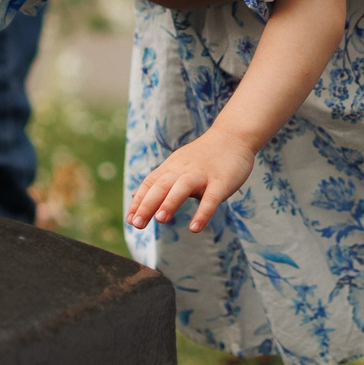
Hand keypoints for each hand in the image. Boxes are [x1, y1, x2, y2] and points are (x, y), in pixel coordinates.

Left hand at [127, 130, 256, 233]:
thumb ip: (157, 182)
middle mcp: (183, 170)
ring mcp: (202, 175)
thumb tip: (135, 198)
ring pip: (182, 186)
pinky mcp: (221, 181)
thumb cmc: (203, 156)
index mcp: (172, 167)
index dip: (139, 201)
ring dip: (170, 202)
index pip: (150, 183)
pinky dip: (203, 213)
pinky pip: (211, 198)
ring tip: (160, 220)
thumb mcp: (176, 166)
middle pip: (161, 185)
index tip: (129, 220)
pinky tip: (195, 228)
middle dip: (147, 204)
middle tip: (137, 224)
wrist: (233, 136)